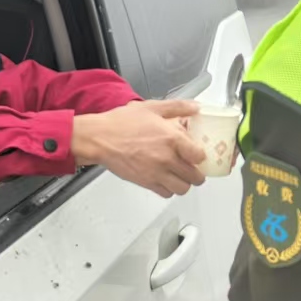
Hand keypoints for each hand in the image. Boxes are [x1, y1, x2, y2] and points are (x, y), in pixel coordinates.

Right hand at [72, 100, 207, 197]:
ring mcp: (157, 173)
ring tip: (180, 175)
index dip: (200, 155)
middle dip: (196, 173)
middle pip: (195, 176)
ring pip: (183, 188)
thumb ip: (177, 107)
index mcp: (172, 138)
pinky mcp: (146, 183)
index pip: (200, 156)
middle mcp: (167, 158)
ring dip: (184, 183)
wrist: (99, 138)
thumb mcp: (152, 107)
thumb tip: (195, 107)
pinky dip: (169, 189)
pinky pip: (166, 193)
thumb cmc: (121, 123)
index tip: (197, 153)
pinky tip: (165, 179)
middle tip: (193, 168)